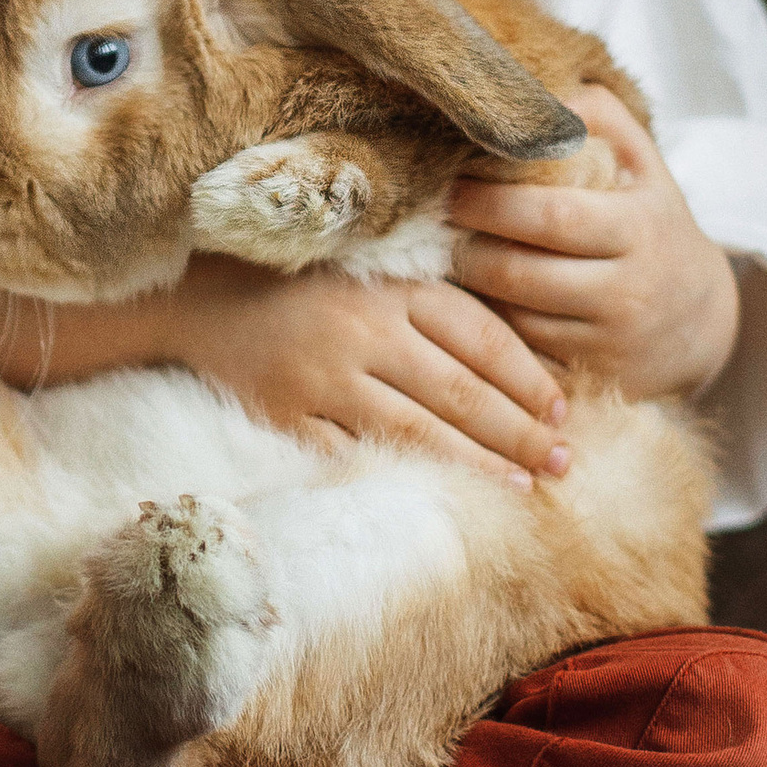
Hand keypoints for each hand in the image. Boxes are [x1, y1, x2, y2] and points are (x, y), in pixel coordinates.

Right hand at [168, 255, 570, 484]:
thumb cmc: (308, 282)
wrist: (204, 293)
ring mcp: (324, 378)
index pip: (483, 336)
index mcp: (393, 288)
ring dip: (477, 465)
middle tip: (562, 464)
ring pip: (417, 432)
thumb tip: (521, 360)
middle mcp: (363, 331)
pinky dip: (403, 475)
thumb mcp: (376, 273)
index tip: (562, 411)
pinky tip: (439, 494)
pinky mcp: (288, 416)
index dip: (529, 379)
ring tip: (522, 489)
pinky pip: (356, 455)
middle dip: (520, 434)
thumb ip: (436, 306)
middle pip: (461, 393)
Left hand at [445, 84, 739, 401]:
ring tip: (438, 265)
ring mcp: (610, 345)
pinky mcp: (594, 383)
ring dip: (468, 296)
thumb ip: (598, 116)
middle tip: (430, 227)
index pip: (550, 216)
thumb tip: (537, 83)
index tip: (449, 186)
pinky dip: (489, 339)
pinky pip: (524, 361)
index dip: (490, 203)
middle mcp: (628, 292)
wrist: (703, 321)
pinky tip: (463, 313)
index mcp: (638, 229)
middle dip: (466, 251)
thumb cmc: (653, 224)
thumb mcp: (644, 164)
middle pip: (521, 275)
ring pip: (514, 324)